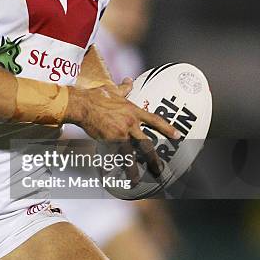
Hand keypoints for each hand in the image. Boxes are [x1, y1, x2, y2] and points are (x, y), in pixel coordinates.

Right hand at [66, 79, 180, 178]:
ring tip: (137, 179)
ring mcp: (120, 133)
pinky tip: (116, 173)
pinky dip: (116, 165)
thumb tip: (129, 80)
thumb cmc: (96, 96)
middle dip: (154, 158)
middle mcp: (130, 123)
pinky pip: (115, 155)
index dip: (167, 128)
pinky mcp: (109, 140)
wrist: (82, 105)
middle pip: (146, 144)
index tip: (177, 136)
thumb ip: (124, 88)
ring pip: (132, 154)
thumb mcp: (113, 90)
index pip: (155, 120)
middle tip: (160, 169)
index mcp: (133, 111)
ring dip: (135, 168)